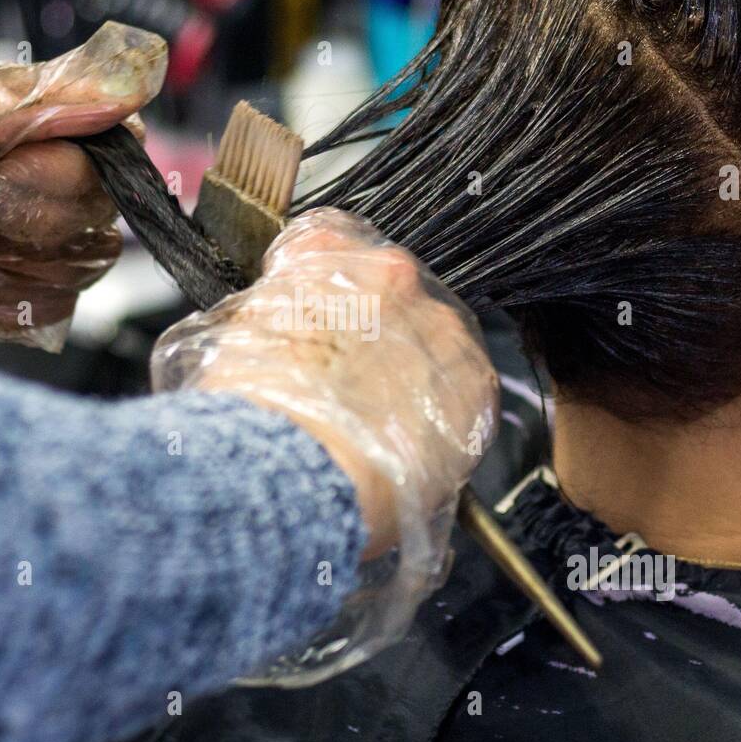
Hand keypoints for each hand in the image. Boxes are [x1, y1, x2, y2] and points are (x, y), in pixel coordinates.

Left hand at [151, 208, 499, 679]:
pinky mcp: (322, 262)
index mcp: (469, 380)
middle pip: (404, 311)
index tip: (372, 394)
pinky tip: (271, 298)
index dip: (401, 377)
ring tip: (290, 342)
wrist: (290, 475)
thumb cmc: (345, 497)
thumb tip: (396, 457)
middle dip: (367, 334)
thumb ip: (419, 457)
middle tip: (323, 373)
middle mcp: (436, 319)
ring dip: (332, 298)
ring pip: (360, 272)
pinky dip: (293, 262)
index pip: (445, 364)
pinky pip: (316, 240)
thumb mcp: (412, 501)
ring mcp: (381, 283)